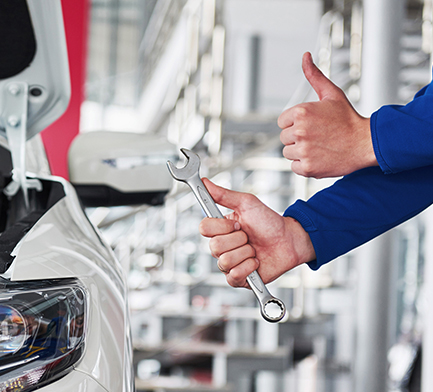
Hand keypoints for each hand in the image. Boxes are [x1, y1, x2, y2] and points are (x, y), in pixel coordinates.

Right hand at [199, 178, 314, 287]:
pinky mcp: (238, 278)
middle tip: (249, 236)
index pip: (203, 228)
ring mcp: (229, 263)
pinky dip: (248, 267)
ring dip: (245, 253)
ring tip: (254, 249)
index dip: (221, 227)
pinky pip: (233, 276)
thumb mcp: (247, 203)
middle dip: (238, 240)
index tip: (238, 223)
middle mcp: (222, 246)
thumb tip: (204, 182)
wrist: (289, 240)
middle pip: (214, 246)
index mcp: (220, 228)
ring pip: (224, 261)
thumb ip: (223, 195)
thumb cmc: (269, 221)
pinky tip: (256, 261)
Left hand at [278, 52, 376, 177]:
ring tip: (319, 146)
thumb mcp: (331, 93)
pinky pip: (294, 167)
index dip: (294, 124)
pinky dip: (304, 165)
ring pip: (288, 153)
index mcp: (301, 112)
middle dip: (297, 138)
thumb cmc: (348, 119)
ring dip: (300, 152)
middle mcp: (299, 131)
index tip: (310, 125)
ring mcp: (303, 150)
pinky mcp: (307, 168)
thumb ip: (314, 76)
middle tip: (317, 136)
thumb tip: (305, 56)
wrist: (365, 143)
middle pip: (284, 138)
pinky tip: (319, 157)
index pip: (282, 122)